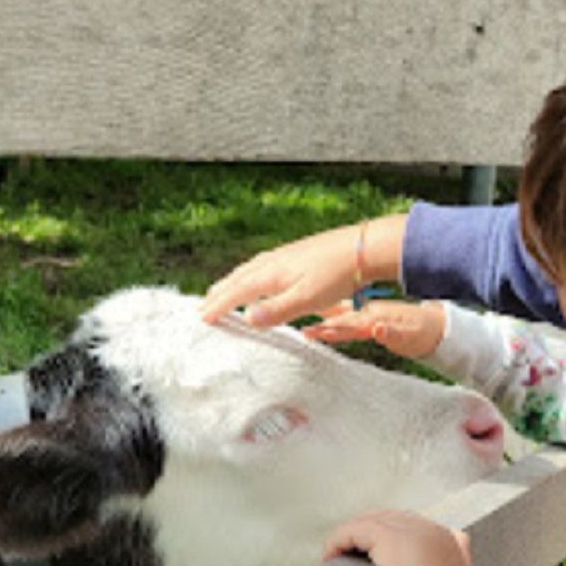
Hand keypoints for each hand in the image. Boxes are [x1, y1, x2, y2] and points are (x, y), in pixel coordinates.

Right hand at [202, 214, 406, 327]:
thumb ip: (276, 311)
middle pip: (238, 279)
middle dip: (219, 293)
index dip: (219, 306)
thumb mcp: (307, 299)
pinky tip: (258, 275)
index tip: (203, 318)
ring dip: (232, 282)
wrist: (363, 248)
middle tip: (202, 306)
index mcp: (271, 275)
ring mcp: (284, 256)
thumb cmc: (337, 276)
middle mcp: (272, 263)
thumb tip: (246, 318)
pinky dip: (249, 274)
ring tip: (221, 290)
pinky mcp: (296, 254)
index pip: (237, 293)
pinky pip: (261, 265)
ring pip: (248, 270)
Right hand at [304, 299, 446, 359]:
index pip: (348, 325)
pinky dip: (332, 315)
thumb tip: (378, 329)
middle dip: (320, 325)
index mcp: (375, 319)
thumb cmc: (422, 332)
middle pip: (340, 320)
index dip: (329, 330)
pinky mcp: (370, 318)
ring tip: (306, 326)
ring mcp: (368, 316)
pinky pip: (347, 316)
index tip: (311, 332)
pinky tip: (321, 316)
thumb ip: (393, 333)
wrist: (435, 326)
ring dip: (324, 321)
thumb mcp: (411, 335)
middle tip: (301, 331)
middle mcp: (369, 315)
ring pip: (341, 317)